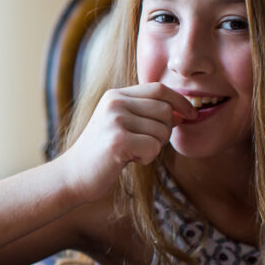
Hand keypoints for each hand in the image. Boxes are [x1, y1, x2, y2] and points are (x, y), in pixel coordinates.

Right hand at [59, 82, 196, 202]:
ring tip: (130, 153)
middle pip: (165, 110)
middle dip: (164, 132)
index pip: (159, 89)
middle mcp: (114, 102)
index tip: (191, 115)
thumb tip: (183, 111)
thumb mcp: (121, 124)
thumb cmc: (102, 152)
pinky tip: (127, 160)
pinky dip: (146, 158)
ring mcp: (115, 120)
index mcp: (115, 95)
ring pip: (161, 131)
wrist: (73, 175)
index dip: (180, 101)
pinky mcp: (118, 140)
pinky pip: (153, 148)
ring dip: (153, 148)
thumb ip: (146, 114)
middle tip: (144, 145)